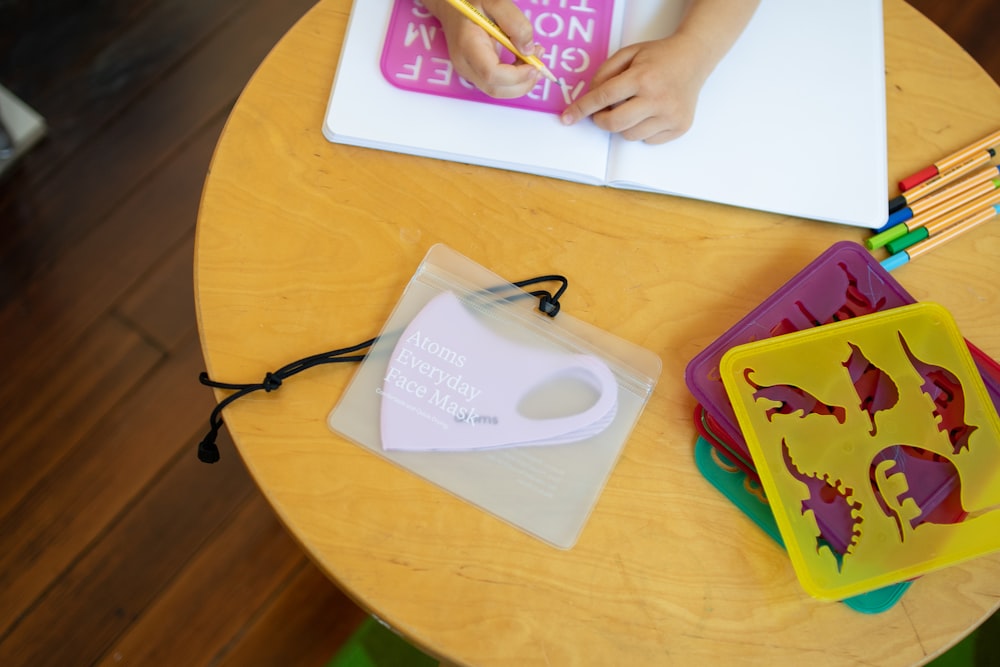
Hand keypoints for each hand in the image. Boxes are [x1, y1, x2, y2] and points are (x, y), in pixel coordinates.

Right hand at [424, 0, 542, 97]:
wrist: (452, 8)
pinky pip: (497, 85)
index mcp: (468, 45)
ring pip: (498, 91)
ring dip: (521, 83)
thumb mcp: (495, 1)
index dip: (516, 75)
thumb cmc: (472, 2)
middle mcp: (465, 64)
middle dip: (522, 83)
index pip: (492, 74)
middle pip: (496, 89)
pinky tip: (523, 62)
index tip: (534, 65)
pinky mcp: (475, 74)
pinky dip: (515, 79)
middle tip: (540, 64)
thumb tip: (527, 50)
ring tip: (534, 59)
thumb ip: (515, 22)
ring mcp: (469, 72)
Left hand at [560, 34, 714, 143]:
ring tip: (634, 107)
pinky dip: (642, 130)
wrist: (694, 58)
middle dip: (600, 121)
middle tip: (601, 113)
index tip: (567, 117)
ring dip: (624, 125)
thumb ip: (604, 73)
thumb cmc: (658, 57)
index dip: (582, 108)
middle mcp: (658, 98)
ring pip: (629, 135)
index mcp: (642, 77)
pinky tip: (650, 113)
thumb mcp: (628, 54)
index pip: (603, 97)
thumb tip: (589, 99)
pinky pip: (648, 140)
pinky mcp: (680, 127)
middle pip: (614, 124)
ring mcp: (670, 115)